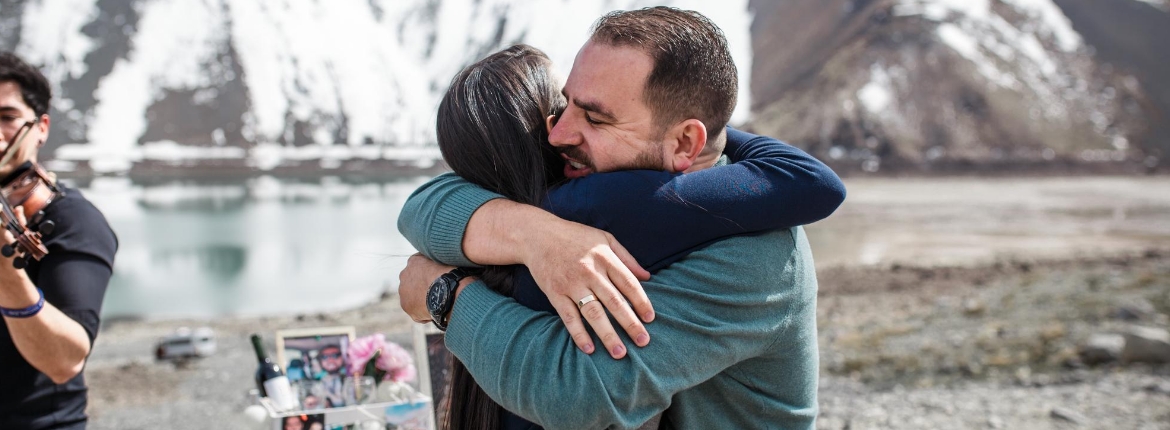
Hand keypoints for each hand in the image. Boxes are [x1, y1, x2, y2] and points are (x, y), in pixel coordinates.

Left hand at [397, 253, 454, 323]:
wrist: (448, 291)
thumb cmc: (452, 274)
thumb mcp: (446, 261)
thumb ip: (438, 263)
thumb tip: (444, 264)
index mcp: (415, 261)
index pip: (420, 266)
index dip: (430, 273)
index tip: (438, 279)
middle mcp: (405, 274)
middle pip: (413, 281)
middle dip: (423, 286)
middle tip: (438, 291)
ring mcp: (403, 291)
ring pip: (412, 296)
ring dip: (422, 299)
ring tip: (438, 303)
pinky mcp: (406, 306)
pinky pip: (415, 311)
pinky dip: (424, 312)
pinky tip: (436, 311)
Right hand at [519, 219, 652, 358]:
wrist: (537, 235)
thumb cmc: (575, 236)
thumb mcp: (604, 239)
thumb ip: (626, 258)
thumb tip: (647, 276)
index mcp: (605, 257)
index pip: (628, 283)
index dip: (641, 302)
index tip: (650, 319)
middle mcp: (590, 271)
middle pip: (614, 301)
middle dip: (630, 323)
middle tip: (643, 342)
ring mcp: (572, 284)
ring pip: (593, 312)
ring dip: (608, 334)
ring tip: (620, 353)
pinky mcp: (555, 293)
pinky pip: (569, 317)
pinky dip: (578, 333)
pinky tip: (589, 349)